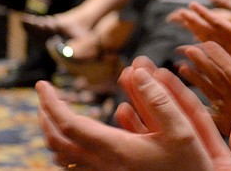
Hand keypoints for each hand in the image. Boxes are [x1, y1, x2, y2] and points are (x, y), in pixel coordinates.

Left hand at [36, 56, 230, 170]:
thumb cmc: (187, 167)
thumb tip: (136, 70)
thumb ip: (158, 99)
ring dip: (53, 133)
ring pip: (62, 158)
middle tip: (45, 96)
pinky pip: (74, 168)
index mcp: (115, 150)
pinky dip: (64, 151)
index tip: (43, 85)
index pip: (68, 125)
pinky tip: (75, 143)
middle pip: (57, 142)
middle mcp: (102, 167)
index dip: (51, 104)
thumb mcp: (182, 130)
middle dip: (46, 116)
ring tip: (54, 115)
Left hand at [178, 41, 230, 169]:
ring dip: (196, 79)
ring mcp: (230, 117)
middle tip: (189, 49)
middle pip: (215, 79)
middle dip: (202, 63)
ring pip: (209, 93)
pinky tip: (190, 95)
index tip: (207, 43)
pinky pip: (210, 110)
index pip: (230, 70)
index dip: (218, 56)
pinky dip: (199, 99)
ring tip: (182, 67)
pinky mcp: (227, 126)